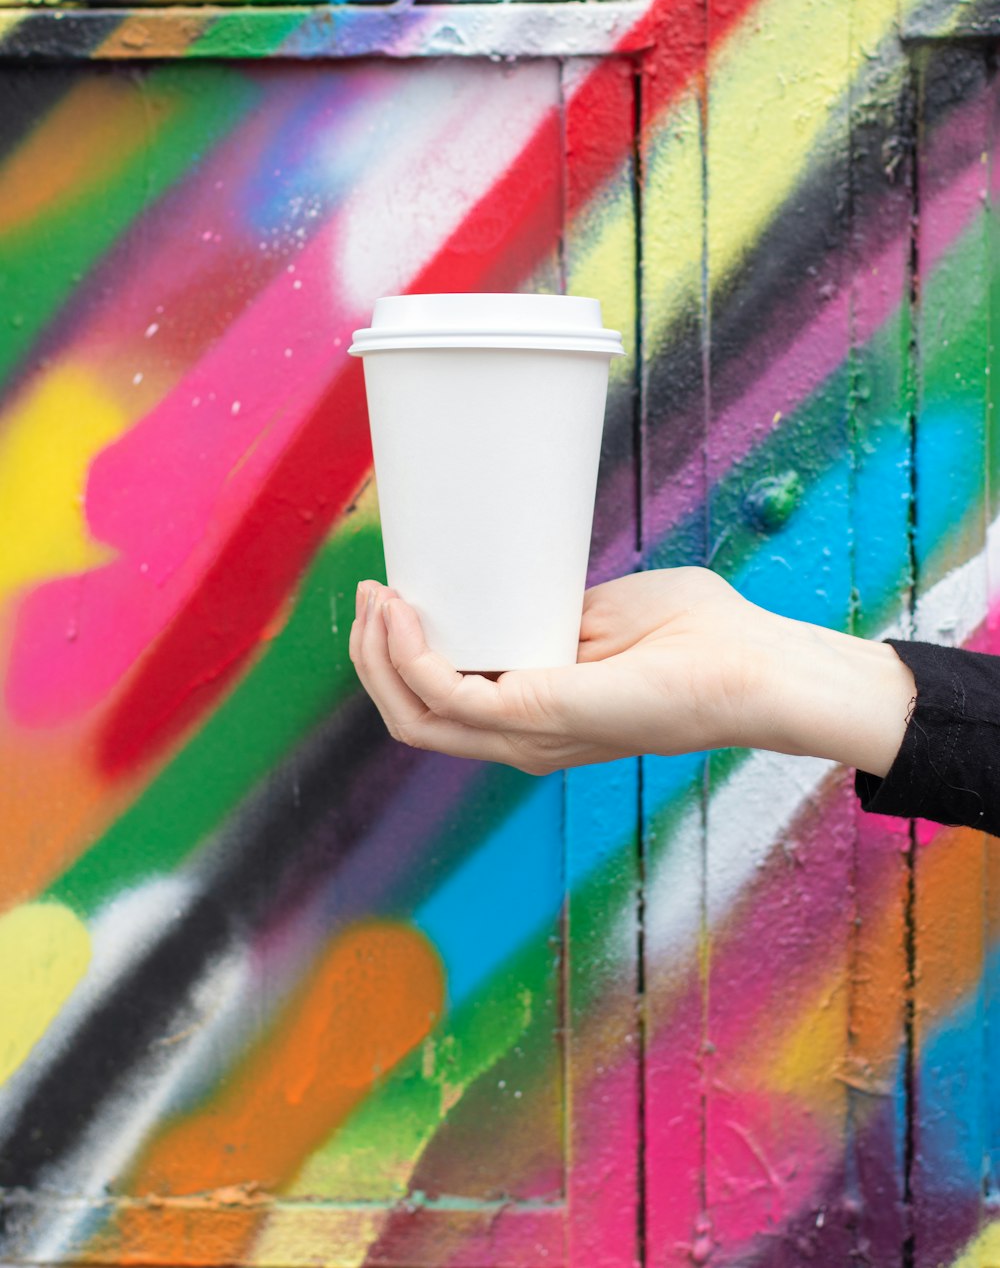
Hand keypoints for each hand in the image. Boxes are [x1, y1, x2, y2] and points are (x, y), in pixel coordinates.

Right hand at [351, 568, 795, 773]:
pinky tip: (402, 611)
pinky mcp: (540, 716)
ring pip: (413, 715)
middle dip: (371, 655)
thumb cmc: (701, 638)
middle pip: (410, 716)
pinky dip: (409, 654)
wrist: (757, 664)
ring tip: (378, 596)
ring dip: (378, 653)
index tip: (389, 594)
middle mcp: (524, 739)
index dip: (398, 658)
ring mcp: (529, 735)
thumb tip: (519, 589)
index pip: (442, 707)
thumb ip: (558, 614)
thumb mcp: (606, 615)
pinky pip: (443, 694)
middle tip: (371, 592)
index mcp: (538, 718)